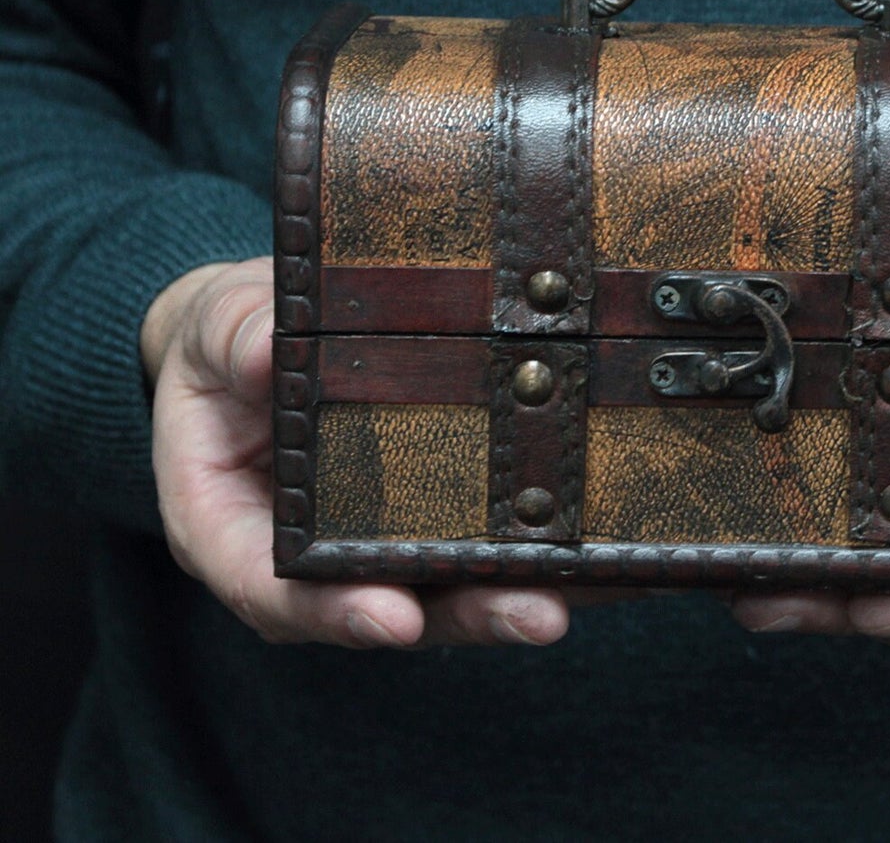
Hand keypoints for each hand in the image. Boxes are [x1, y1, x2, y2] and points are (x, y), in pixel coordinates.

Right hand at [144, 257, 586, 648]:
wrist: (262, 338)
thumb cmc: (227, 342)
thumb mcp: (216, 329)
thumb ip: (235, 339)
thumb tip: (264, 350)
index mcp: (234, 528)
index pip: (278, 593)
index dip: (338, 612)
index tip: (396, 619)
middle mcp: (314, 553)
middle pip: (392, 603)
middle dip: (469, 614)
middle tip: (540, 616)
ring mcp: (379, 540)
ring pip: (452, 587)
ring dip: (525, 591)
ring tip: (596, 587)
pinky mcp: (435, 513)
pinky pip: (486, 541)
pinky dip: (546, 551)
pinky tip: (613, 551)